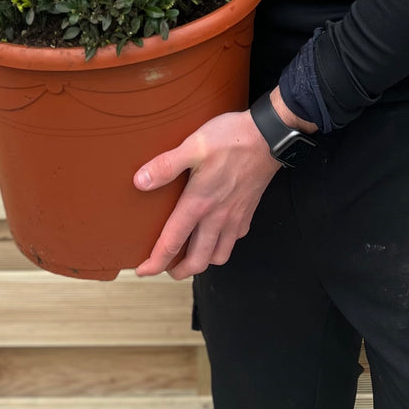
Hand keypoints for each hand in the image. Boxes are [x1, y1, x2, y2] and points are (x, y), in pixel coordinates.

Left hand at [132, 108, 281, 279]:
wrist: (269, 137)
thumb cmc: (231, 139)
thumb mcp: (193, 145)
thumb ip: (166, 165)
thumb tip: (140, 181)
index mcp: (199, 203)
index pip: (172, 243)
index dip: (155, 262)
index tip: (142, 271)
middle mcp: (218, 217)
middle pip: (197, 261)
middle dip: (178, 271)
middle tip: (165, 268)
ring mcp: (235, 218)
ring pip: (219, 256)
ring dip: (202, 262)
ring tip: (190, 255)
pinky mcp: (248, 212)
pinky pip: (234, 240)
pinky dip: (222, 245)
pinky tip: (215, 234)